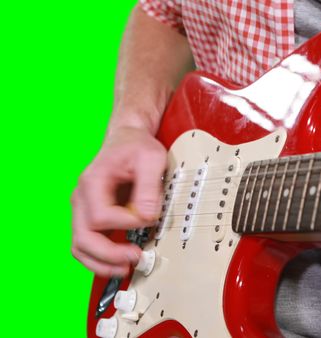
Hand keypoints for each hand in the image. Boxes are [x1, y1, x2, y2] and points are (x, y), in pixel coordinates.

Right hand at [71, 127, 166, 276]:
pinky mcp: (89, 217)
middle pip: (83, 237)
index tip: (148, 218)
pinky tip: (119, 262)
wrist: (126, 140)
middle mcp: (81, 197)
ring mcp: (82, 209)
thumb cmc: (137, 147)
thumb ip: (149, 187)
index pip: (101, 216)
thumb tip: (146, 216)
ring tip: (126, 268)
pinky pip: (87, 245)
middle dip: (109, 254)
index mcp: (92, 181)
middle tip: (135, 258)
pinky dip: (100, 258)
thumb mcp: (151, 159)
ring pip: (80, 246)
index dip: (126, 223)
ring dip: (101, 263)